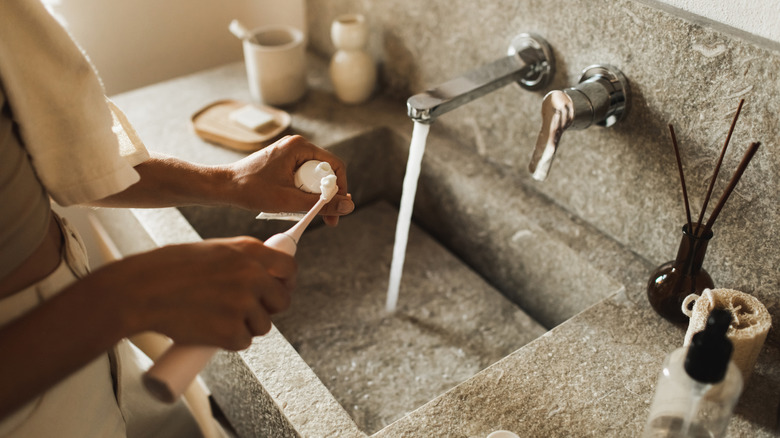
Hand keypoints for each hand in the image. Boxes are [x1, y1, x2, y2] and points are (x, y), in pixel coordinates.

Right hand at [90, 236, 295, 349]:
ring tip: (217, 318)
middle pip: (282, 300)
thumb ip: (239, 260)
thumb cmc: (166, 269)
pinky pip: (243, 342)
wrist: (139, 291)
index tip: (279, 289)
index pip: (289, 267)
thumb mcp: (212, 250)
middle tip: (246, 310)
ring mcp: (243, 304)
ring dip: (246, 326)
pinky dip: (229, 342)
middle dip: (268, 308)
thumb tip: (262, 273)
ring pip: (263, 325)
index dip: (286, 282)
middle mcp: (252, 275)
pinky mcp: (231, 331)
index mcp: (249, 251)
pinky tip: (209, 331)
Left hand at [223, 135, 354, 225]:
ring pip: (314, 177)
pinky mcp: (283, 163)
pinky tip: (297, 205)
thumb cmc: (251, 190)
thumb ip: (321, 204)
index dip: (340, 188)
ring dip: (314, 196)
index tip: (337, 208)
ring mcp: (289, 154)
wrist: (223, 187)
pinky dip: (303, 193)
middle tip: (326, 217)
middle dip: (327, 196)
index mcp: (300, 147)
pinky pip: (302, 178)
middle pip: (325, 172)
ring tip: (308, 212)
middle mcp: (297, 146)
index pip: (335, 165)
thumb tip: (349, 207)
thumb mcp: (290, 200)